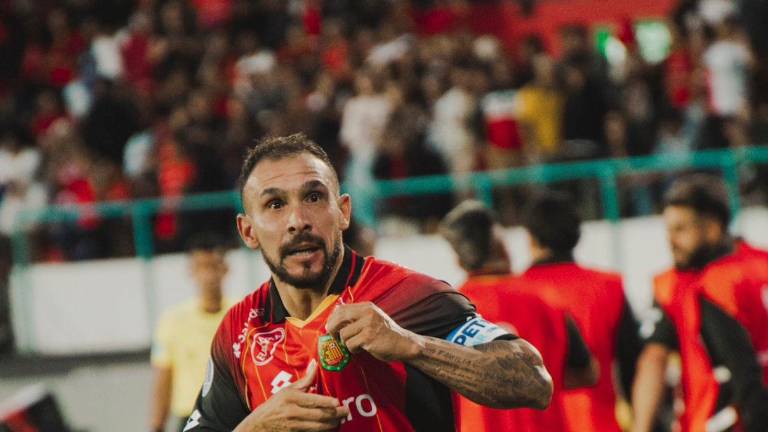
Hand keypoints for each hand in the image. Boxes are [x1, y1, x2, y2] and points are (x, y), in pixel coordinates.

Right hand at [234, 360, 348, 431]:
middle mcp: (292, 412)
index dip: (327, 402)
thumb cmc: (272, 407)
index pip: (313, 400)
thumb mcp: (286, 391)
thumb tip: (315, 363)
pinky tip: (330, 428)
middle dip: (334, 414)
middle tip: (345, 412)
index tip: (338, 402)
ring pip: (317, 426)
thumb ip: (304, 380)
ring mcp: (293, 425)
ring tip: (340, 421)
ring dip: (331, 424)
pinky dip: (322, 431)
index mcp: (291, 398)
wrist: (257, 427)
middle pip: (318, 414)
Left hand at [325, 302, 421, 361]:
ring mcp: (368, 324)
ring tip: (356, 345)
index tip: (330, 328)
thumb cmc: (386, 334)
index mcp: (367, 306)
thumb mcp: (372, 319)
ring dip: (346, 343)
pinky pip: (350, 345)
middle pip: (339, 318)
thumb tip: (334, 321)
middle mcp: (367, 312)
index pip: (341, 308)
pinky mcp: (368, 337)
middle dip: (332, 330)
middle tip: (335, 338)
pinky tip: (363, 349)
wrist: (404, 344)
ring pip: (343, 334)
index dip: (332, 319)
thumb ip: (356, 317)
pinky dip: (353, 350)